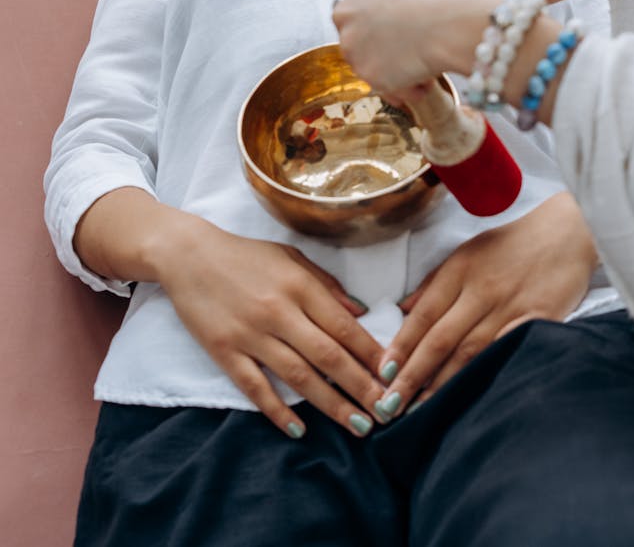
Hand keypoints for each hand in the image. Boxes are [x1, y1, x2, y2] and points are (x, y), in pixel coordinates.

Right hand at [156, 218, 386, 438]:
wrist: (188, 256)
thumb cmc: (246, 255)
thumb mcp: (291, 257)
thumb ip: (326, 285)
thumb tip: (360, 311)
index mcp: (298, 285)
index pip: (343, 326)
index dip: (371, 353)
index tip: (394, 374)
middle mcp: (278, 311)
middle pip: (328, 356)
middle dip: (361, 387)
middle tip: (387, 411)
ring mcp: (250, 334)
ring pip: (298, 377)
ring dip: (331, 405)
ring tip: (358, 426)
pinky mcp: (224, 351)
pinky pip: (255, 388)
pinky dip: (277, 411)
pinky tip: (298, 430)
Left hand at [334, 0, 504, 98]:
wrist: (456, 22)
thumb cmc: (446, 1)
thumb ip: (387, 4)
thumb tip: (388, 21)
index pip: (353, 15)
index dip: (375, 30)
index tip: (393, 36)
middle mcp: (345, 15)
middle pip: (355, 42)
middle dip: (380, 52)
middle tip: (410, 54)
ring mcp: (352, 45)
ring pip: (370, 67)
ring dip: (395, 72)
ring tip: (425, 67)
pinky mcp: (366, 73)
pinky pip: (384, 88)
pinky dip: (405, 89)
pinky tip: (425, 80)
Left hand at [373, 192, 597, 418]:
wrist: (567, 235)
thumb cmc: (512, 245)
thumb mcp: (467, 253)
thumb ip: (434, 283)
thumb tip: (402, 310)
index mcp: (460, 270)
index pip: (423, 314)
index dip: (402, 345)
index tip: (383, 372)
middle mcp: (481, 291)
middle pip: (441, 339)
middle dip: (413, 375)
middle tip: (391, 404)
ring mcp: (510, 309)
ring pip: (470, 354)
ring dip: (443, 384)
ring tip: (420, 410)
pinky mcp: (537, 322)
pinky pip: (506, 353)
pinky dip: (486, 375)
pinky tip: (471, 397)